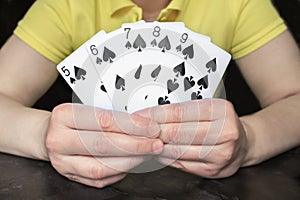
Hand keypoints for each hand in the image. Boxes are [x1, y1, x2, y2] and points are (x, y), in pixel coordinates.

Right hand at [46, 103, 162, 187]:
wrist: (49, 134)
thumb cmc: (74, 119)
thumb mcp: (87, 108)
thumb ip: (112, 116)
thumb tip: (145, 125)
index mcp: (63, 115)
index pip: (104, 121)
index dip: (132, 125)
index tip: (151, 127)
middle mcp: (58, 140)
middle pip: (103, 145)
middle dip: (135, 145)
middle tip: (155, 143)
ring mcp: (62, 161)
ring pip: (101, 166)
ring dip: (130, 161)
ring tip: (147, 153)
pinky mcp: (69, 176)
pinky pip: (99, 179)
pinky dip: (120, 171)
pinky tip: (132, 162)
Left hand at [134, 99, 247, 177]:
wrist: (243, 142)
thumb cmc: (221, 122)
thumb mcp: (208, 108)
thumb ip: (183, 112)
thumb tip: (151, 116)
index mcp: (221, 111)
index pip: (180, 112)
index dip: (156, 114)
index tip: (139, 116)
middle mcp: (225, 132)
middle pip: (178, 132)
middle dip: (153, 131)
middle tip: (136, 130)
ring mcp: (221, 154)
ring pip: (178, 150)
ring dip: (156, 146)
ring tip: (143, 141)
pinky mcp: (214, 170)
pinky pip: (182, 164)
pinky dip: (166, 158)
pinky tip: (157, 152)